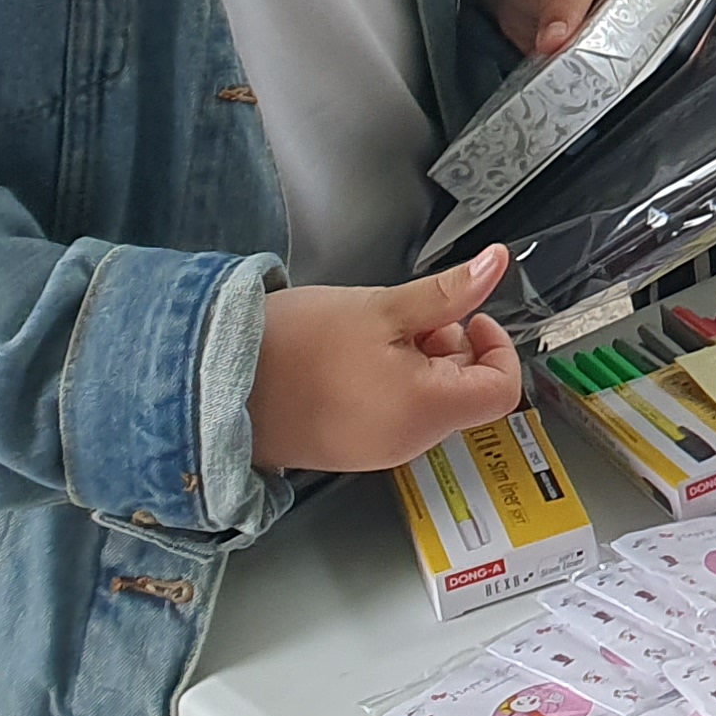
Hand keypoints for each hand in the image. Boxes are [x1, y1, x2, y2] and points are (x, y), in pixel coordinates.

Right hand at [249, 246, 524, 472]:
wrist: (213, 382)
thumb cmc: (294, 346)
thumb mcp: (381, 307)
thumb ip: (448, 293)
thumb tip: (496, 264)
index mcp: (424, 411)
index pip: (501, 390)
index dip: (496, 347)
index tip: (469, 316)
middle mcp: (406, 443)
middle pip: (463, 394)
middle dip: (450, 348)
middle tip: (410, 319)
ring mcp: (376, 451)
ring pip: (429, 402)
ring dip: (420, 363)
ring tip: (374, 335)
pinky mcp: (348, 450)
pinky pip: (394, 415)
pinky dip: (392, 383)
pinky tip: (354, 358)